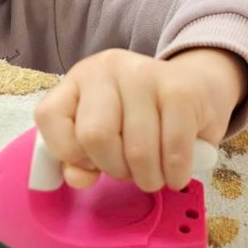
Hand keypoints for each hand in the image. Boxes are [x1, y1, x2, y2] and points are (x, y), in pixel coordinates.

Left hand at [34, 47, 247, 191]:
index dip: (67, 152)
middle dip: (113, 168)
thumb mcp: (103, 134)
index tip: (90, 161)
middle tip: (129, 172)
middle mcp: (106, 69)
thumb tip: (77, 178)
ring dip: (147, 178)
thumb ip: (79, 159)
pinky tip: (175, 173)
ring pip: (136, 150)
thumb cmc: (143, 119)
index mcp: (77, 80)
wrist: (199, 86)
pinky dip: (174, 174)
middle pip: (94, 136)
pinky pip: (173, 150)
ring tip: (154, 174)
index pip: (48, 116)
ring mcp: (144, 74)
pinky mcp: (182, 89)